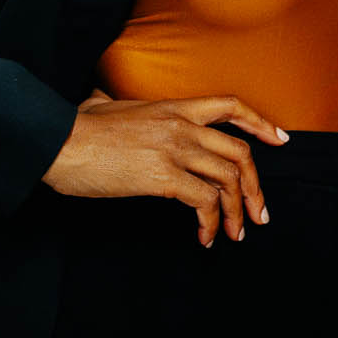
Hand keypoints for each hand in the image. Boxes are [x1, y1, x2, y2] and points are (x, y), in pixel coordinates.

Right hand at [42, 90, 288, 246]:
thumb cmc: (76, 129)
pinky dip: (210, 223)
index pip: (231, 107)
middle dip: (255, 187)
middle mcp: (181, 125)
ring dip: (238, 212)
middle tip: (259, 213)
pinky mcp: (163, 176)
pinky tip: (204, 237)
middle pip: (239, 153)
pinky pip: (204, 202)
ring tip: (235, 233)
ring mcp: (175, 150)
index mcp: (173, 107)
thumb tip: (98, 99)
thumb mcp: (101, 105)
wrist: (57, 142)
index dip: (261, 123)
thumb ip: (110, 102)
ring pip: (228, 180)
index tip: (280, 140)